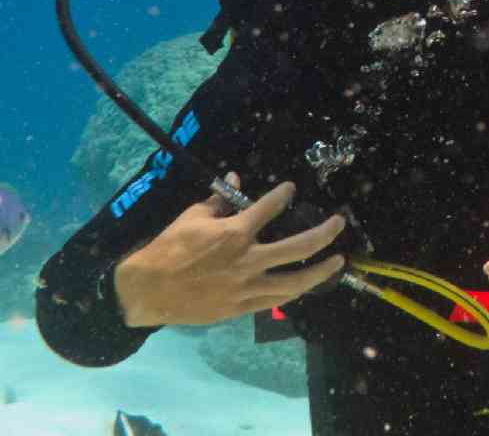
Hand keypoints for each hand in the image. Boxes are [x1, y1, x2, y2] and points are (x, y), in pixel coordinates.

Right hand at [114, 172, 345, 326]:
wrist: (148, 289)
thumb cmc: (168, 249)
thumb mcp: (191, 217)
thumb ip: (218, 201)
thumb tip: (235, 180)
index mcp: (235, 232)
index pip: (269, 208)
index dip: (283, 195)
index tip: (290, 189)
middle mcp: (247, 259)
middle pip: (298, 246)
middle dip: (324, 233)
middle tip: (339, 223)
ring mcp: (246, 286)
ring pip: (294, 281)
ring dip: (320, 271)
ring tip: (338, 262)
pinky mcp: (241, 307)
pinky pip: (275, 300)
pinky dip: (294, 292)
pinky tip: (306, 286)